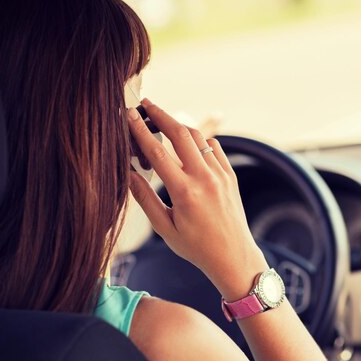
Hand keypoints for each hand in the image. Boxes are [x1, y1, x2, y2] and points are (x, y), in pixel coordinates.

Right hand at [127, 99, 266, 299]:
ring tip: (162, 120)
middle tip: (145, 104)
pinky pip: (213, 147)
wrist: (233, 256)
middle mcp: (204, 178)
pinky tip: (187, 141)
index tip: (128, 114)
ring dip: (179, 124)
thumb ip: (144, 198)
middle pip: (180, 134)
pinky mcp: (229, 175)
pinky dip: (198, 139)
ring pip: (198, 137)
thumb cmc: (195, 247)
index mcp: (184, 192)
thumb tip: (127, 173)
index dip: (140, 131)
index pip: (157, 153)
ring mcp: (220, 174)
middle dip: (160, 115)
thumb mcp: (164, 227)